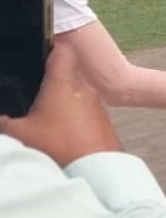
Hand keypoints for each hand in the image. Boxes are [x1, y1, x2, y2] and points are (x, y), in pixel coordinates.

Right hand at [0, 46, 121, 167]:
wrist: (97, 170)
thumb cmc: (60, 147)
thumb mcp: (20, 133)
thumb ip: (4, 120)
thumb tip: (1, 117)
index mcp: (63, 82)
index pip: (63, 50)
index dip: (51, 47)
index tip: (39, 53)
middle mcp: (84, 88)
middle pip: (66, 74)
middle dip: (49, 83)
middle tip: (32, 94)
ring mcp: (97, 103)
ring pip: (75, 93)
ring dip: (60, 101)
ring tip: (44, 118)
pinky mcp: (104, 119)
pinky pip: (85, 110)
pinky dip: (72, 116)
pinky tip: (61, 132)